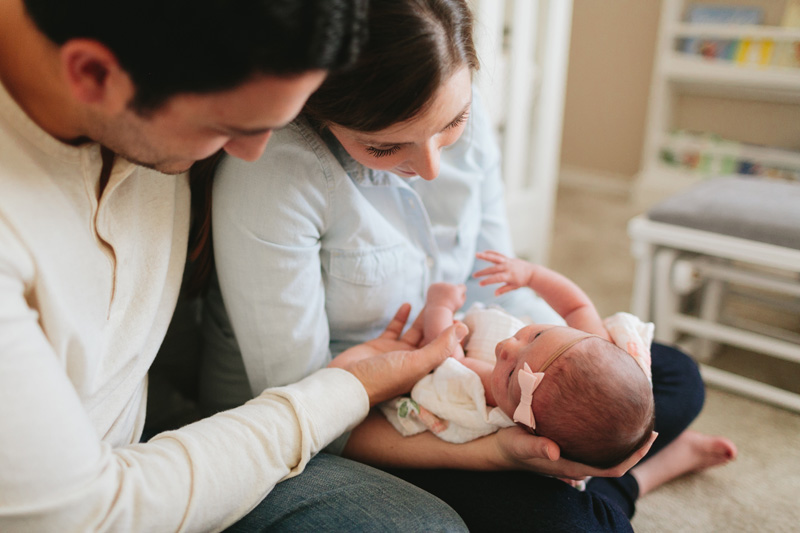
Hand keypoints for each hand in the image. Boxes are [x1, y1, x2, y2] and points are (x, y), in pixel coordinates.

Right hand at [329, 304, 467, 405]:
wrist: (346, 382)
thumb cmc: (382, 378)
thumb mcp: (416, 363)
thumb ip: (440, 346)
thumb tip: (463, 327)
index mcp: (424, 371)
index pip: (445, 352)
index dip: (454, 338)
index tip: (464, 318)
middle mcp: (412, 362)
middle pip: (431, 340)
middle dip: (440, 324)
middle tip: (451, 304)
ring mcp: (396, 353)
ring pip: (415, 331)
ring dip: (423, 318)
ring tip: (434, 302)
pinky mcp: (381, 345)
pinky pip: (395, 328)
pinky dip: (402, 317)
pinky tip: (408, 304)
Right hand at [474, 250, 535, 295]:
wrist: (531, 272)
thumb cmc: (522, 281)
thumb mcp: (514, 287)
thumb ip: (504, 289)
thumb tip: (495, 294)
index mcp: (510, 275)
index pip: (497, 278)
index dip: (488, 281)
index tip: (480, 283)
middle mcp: (508, 267)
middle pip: (493, 269)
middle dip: (483, 272)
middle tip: (474, 275)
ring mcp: (507, 261)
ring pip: (495, 258)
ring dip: (485, 256)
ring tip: (476, 255)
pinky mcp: (507, 258)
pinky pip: (498, 254)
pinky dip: (491, 252)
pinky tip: (483, 252)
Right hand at [493, 426, 657, 479]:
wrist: (500, 449)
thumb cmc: (511, 447)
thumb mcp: (521, 444)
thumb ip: (537, 447)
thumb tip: (555, 451)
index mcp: (573, 466)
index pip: (614, 468)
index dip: (635, 457)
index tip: (650, 437)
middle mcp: (578, 463)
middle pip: (616, 461)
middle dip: (635, 446)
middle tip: (650, 424)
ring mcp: (574, 456)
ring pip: (606, 451)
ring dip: (622, 439)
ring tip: (635, 416)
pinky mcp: (568, 447)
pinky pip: (595, 442)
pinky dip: (606, 431)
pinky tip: (608, 412)